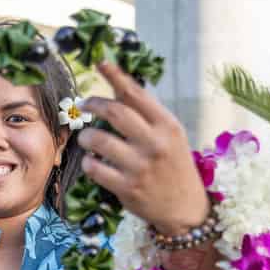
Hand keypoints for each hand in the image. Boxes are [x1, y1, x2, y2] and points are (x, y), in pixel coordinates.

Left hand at [76, 61, 208, 235]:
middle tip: (85, 104)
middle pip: (115, 112)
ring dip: (85, 136)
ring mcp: (140, 166)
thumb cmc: (172, 164)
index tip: (99, 63)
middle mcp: (155, 143)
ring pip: (98, 140)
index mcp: (167, 125)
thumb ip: (145, 112)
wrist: (184, 206)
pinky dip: (88, 162)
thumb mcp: (168, 134)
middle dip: (93, 104)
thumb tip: (118, 83)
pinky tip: (91, 162)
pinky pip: (94, 168)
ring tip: (86, 138)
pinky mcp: (127, 188)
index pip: (137, 93)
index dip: (115, 75)